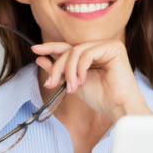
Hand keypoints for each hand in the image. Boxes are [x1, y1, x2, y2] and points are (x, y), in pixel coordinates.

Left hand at [32, 40, 152, 121]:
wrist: (117, 107)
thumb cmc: (101, 98)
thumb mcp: (72, 82)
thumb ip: (59, 71)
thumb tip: (39, 58)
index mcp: (92, 54)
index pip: (68, 48)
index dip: (50, 48)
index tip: (35, 50)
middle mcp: (100, 47)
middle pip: (70, 49)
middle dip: (57, 67)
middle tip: (52, 83)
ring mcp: (107, 46)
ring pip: (76, 51)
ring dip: (68, 70)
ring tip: (71, 87)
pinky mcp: (114, 48)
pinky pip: (87, 53)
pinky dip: (80, 68)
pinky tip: (82, 80)